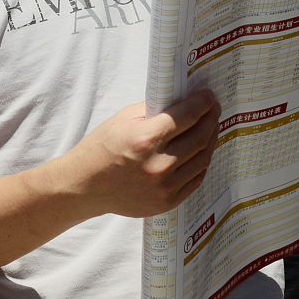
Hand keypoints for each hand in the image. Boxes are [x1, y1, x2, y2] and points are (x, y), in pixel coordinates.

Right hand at [62, 90, 220, 218]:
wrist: (85, 186)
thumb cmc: (101, 148)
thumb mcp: (124, 119)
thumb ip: (155, 110)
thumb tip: (182, 101)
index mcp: (146, 139)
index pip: (188, 116)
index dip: (203, 103)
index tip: (208, 96)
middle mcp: (159, 164)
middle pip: (201, 136)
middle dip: (211, 118)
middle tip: (213, 108)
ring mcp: (165, 187)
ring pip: (203, 158)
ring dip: (211, 139)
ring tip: (209, 127)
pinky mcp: (167, 202)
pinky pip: (196, 179)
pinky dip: (202, 162)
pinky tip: (201, 150)